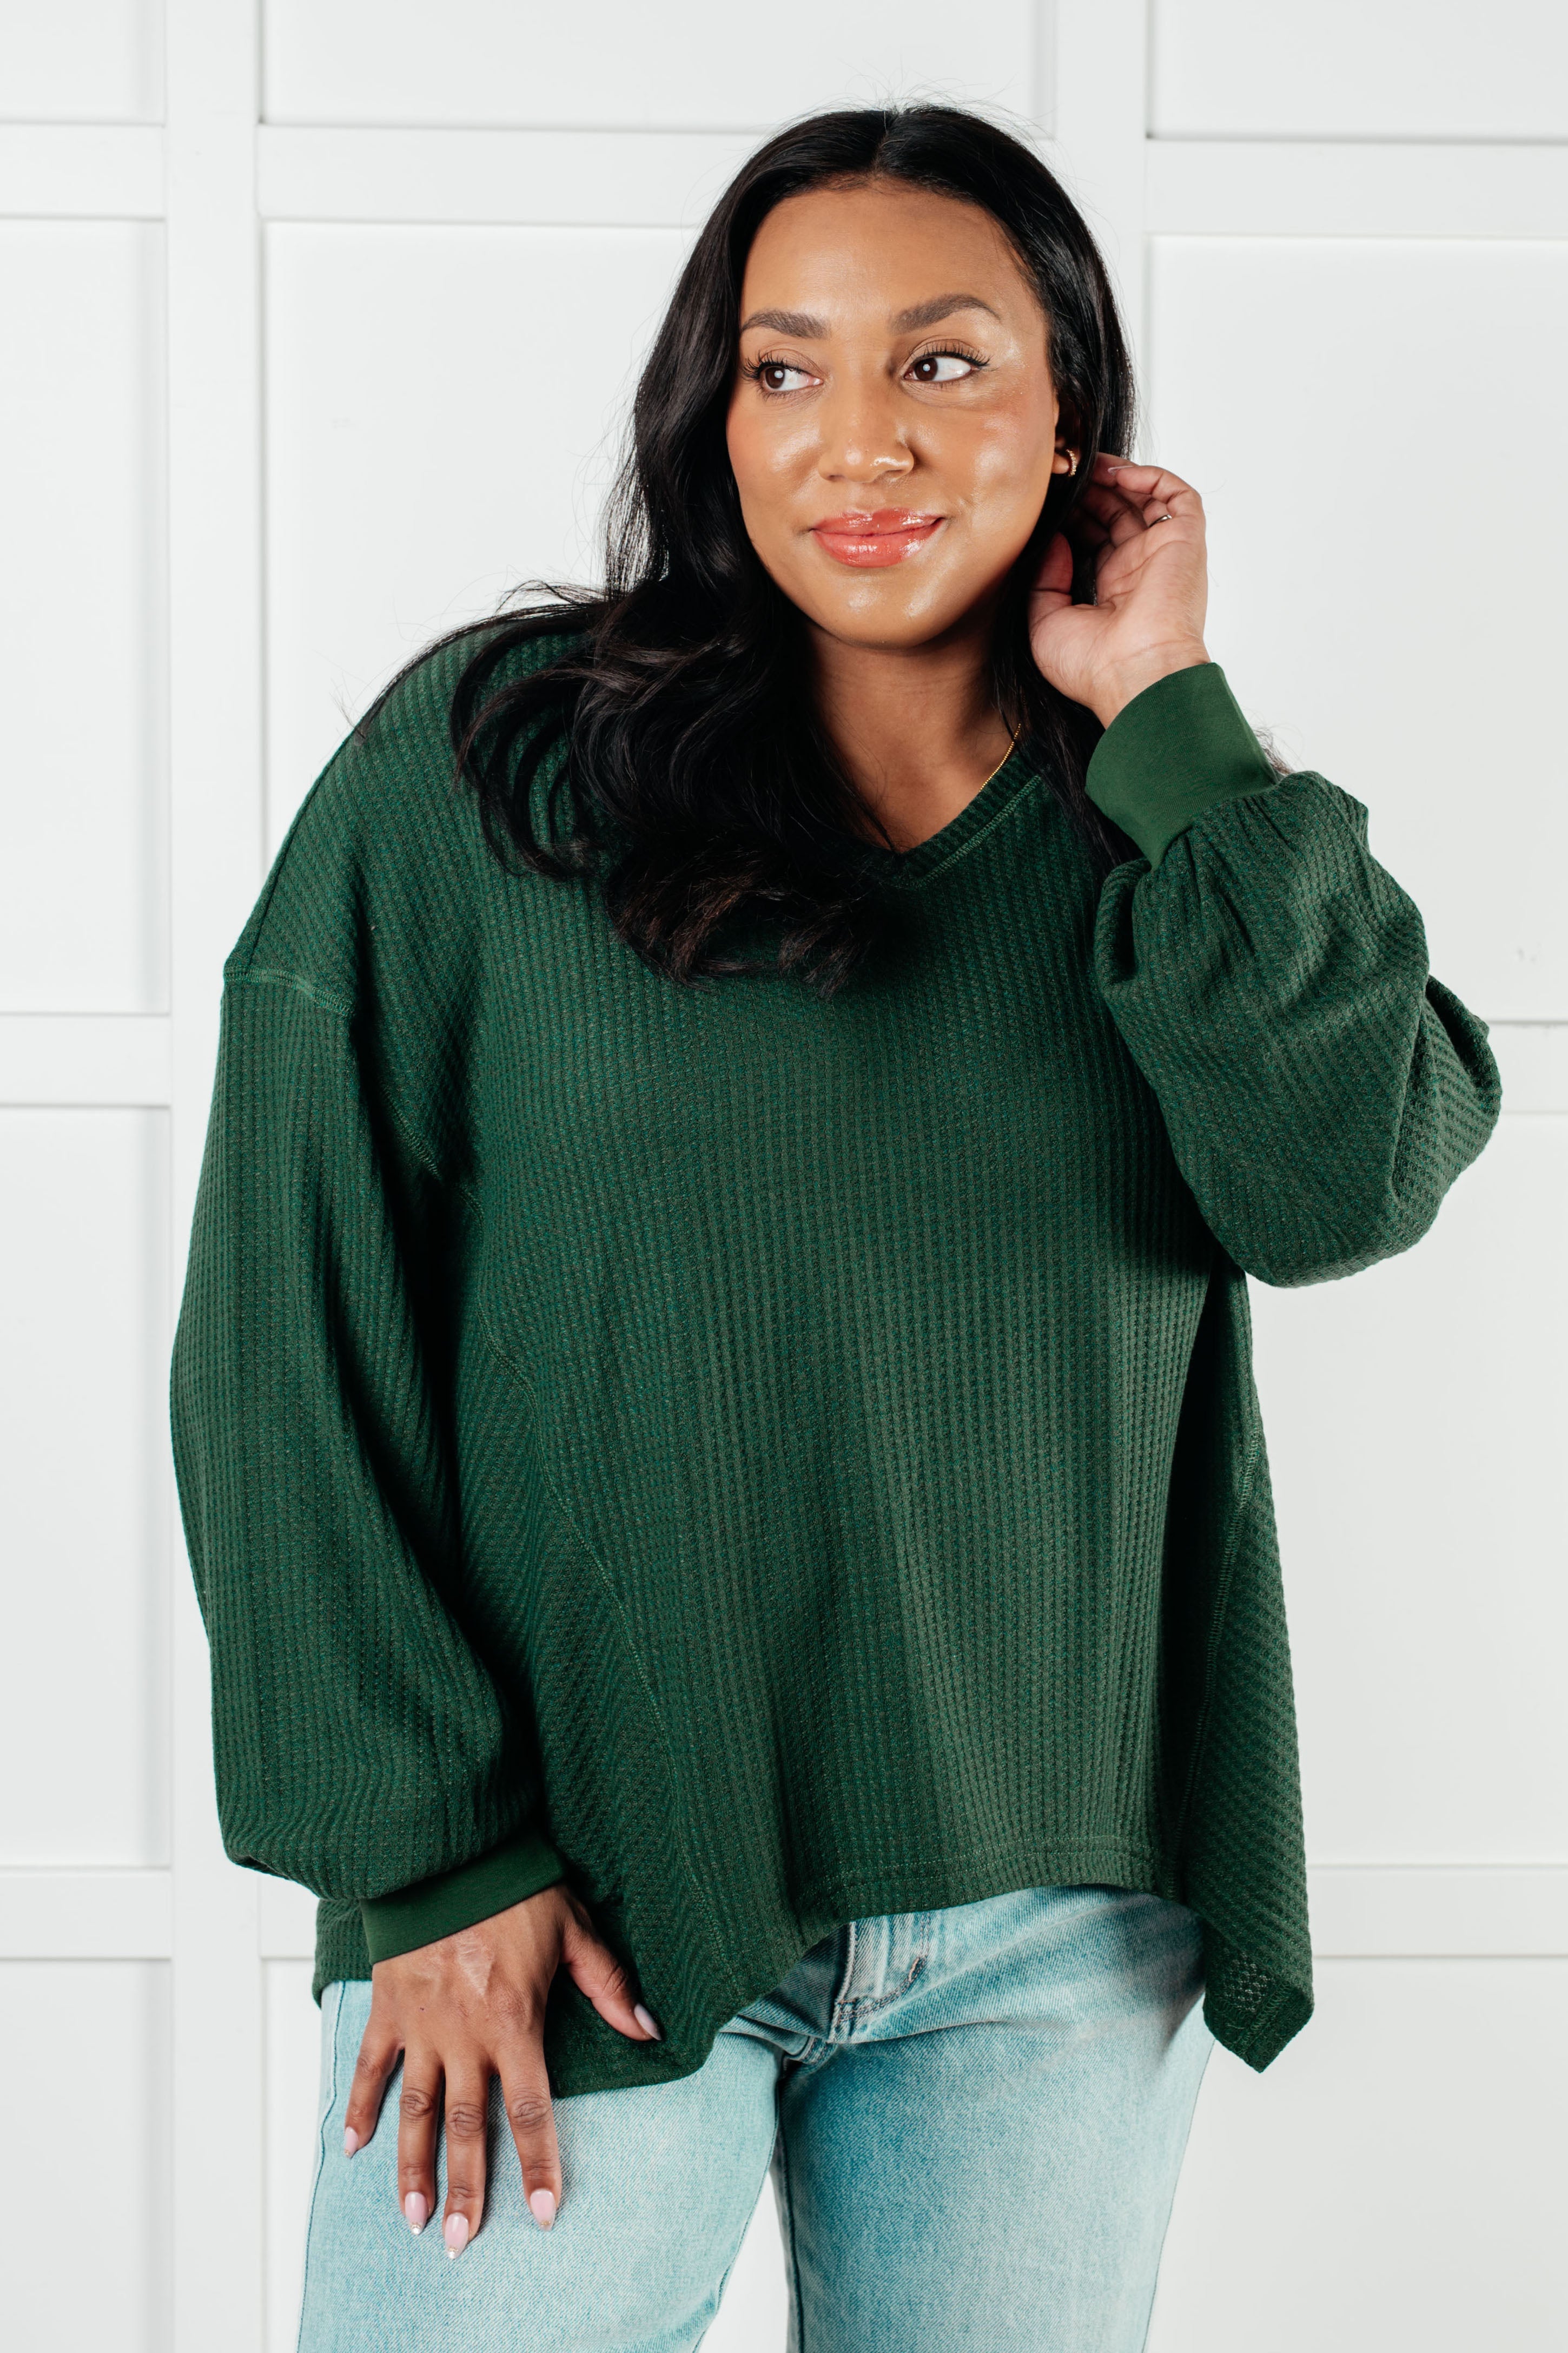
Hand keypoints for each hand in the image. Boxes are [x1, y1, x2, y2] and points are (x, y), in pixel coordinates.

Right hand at [342, 1880, 659, 2252]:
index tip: (544, 2213)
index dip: (538, 2163)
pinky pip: (371, 2065)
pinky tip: (354, 2148)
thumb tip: (650, 2030)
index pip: (529, 2108)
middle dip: (466, 2188)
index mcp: (513, 2021)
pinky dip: (360, 2106)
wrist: (448, 1850)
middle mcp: (464, 2034)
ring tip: (413, 2218)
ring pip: (415, 2111)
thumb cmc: (516, 1886)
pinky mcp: (389, 2007)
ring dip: (412, 2167)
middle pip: (465, 2126)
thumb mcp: (574, 1929)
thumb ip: (609, 1986)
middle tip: (461, 2242)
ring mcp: (421, 2024)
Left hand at [1028, 456, 1209, 728]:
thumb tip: (1053, 539)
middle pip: (1116, 515)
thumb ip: (1044, 580)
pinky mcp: (1185, 542)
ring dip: (1117, 478)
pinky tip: (1118, 475)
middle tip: (1063, 475)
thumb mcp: (1045, 624)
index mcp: (1112, 592)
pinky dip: (1152, 478)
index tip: (1047, 500)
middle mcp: (1139, 571)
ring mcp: (1163, 555)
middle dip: (1090, 492)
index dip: (1073, 516)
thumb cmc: (1092, 667)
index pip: (1094, 540)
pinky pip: (1178, 497)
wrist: (1135, 676)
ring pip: (1144, 500)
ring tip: (1086, 466)